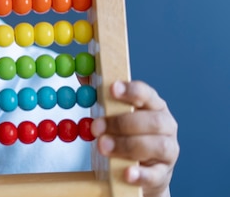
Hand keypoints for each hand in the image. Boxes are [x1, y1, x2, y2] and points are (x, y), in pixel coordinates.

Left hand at [92, 81, 178, 196]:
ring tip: (103, 147)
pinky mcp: (162, 174)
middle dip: (122, 123)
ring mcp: (167, 151)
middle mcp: (165, 126)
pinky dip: (141, 174)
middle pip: (153, 121)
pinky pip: (155, 174)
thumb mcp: (113, 113)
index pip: (147, 94)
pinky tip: (126, 172)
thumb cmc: (124, 133)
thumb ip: (98, 93)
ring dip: (127, 145)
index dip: (131, 90)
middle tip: (96, 127)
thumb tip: (82, 75)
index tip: (112, 89)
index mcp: (153, 106)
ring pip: (157, 146)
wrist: (137, 167)